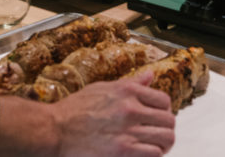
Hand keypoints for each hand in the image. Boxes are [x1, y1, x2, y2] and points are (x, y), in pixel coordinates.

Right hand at [51, 71, 174, 155]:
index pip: (164, 100)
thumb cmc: (75, 109)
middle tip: (157, 134)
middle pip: (169, 121)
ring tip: (154, 146)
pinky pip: (154, 154)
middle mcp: (131, 109)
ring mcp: (128, 132)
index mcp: (127, 91)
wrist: (55, 130)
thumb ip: (130, 84)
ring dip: (162, 143)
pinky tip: (143, 153)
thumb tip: (150, 76)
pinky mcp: (123, 152)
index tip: (157, 117)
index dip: (164, 110)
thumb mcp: (103, 88)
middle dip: (166, 128)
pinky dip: (152, 154)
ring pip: (166, 138)